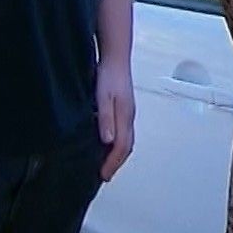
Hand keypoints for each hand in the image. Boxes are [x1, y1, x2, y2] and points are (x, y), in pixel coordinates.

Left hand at [96, 60, 134, 181]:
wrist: (116, 57)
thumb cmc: (108, 75)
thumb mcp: (103, 97)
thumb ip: (106, 119)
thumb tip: (108, 140)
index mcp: (125, 117)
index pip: (122, 147)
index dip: (112, 163)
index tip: (103, 175)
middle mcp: (129, 117)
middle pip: (127, 146)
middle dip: (117, 162)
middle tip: (105, 174)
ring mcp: (128, 112)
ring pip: (126, 139)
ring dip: (117, 154)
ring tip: (106, 163)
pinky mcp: (124, 108)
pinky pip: (123, 131)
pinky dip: (117, 143)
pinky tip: (107, 142)